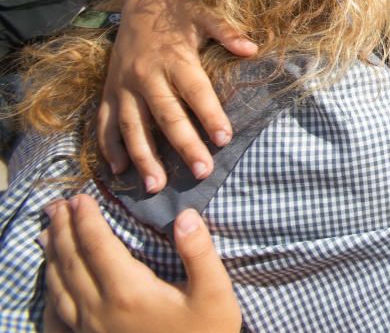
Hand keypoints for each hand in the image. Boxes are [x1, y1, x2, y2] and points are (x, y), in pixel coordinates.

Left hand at [42, 195, 240, 332]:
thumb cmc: (207, 332)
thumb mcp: (215, 292)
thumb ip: (199, 252)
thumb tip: (185, 215)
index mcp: (129, 291)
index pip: (98, 245)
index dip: (86, 219)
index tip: (79, 197)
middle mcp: (101, 309)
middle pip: (71, 261)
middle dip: (62, 229)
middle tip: (56, 205)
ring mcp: (91, 329)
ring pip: (59, 285)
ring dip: (52, 253)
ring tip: (48, 231)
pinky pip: (58, 312)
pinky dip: (51, 288)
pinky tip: (51, 279)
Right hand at [98, 0, 256, 191]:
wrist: (139, 2)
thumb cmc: (179, 14)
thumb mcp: (204, 15)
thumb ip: (226, 32)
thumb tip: (252, 48)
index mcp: (174, 58)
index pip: (195, 91)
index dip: (210, 114)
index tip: (225, 139)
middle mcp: (146, 75)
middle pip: (166, 115)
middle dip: (184, 145)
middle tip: (202, 172)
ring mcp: (123, 86)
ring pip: (132, 126)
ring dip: (143, 157)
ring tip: (157, 187)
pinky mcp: (109, 91)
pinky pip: (105, 122)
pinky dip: (108, 147)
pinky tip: (120, 170)